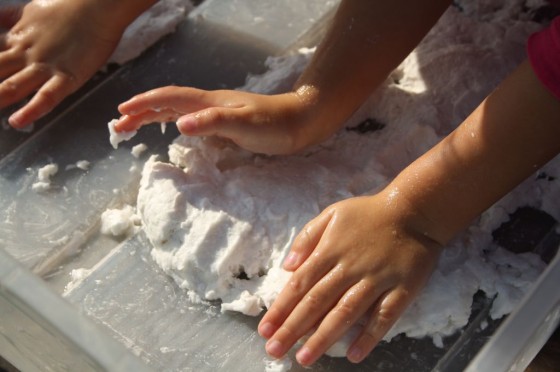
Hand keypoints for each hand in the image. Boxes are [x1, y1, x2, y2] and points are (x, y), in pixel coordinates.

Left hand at [0, 0, 129, 127]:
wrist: (96, 6)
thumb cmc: (68, 7)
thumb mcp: (30, 10)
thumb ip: (10, 18)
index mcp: (16, 39)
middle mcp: (25, 54)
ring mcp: (45, 67)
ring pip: (11, 87)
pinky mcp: (67, 77)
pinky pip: (47, 97)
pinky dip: (32, 111)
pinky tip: (17, 121)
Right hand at [117, 85, 328, 154]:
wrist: (301, 123)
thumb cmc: (275, 124)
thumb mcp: (244, 125)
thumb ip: (213, 122)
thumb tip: (179, 124)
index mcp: (209, 102)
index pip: (169, 98)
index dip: (144, 104)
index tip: (121, 112)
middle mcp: (209, 105)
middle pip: (168, 103)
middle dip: (141, 112)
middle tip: (118, 125)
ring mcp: (217, 113)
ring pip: (177, 111)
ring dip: (154, 117)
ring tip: (134, 126)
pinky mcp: (225, 123)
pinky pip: (191, 120)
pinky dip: (174, 122)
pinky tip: (173, 130)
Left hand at [257, 191, 442, 365]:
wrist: (414, 211)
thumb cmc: (368, 214)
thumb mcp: (332, 214)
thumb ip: (307, 238)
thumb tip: (287, 266)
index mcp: (330, 250)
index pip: (299, 284)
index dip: (281, 308)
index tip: (264, 330)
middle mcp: (349, 268)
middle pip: (317, 302)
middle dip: (293, 328)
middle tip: (275, 351)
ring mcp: (376, 280)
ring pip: (346, 312)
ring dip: (324, 337)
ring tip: (305, 358)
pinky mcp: (401, 289)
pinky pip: (384, 316)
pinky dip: (369, 336)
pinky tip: (354, 355)